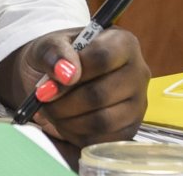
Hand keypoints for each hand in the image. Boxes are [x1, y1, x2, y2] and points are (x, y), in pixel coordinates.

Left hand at [0, 28, 149, 145]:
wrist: (58, 79)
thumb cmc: (58, 58)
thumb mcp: (48, 45)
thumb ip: (54, 52)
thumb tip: (67, 72)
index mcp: (123, 43)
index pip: (103, 57)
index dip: (72, 73)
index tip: (47, 85)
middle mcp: (138, 73)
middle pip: (101, 94)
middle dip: (65, 102)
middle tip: (44, 101)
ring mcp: (137, 104)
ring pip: (102, 121)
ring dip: (68, 121)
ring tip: (53, 111)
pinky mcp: (129, 129)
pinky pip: (101, 140)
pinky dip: (76, 135)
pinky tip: (65, 123)